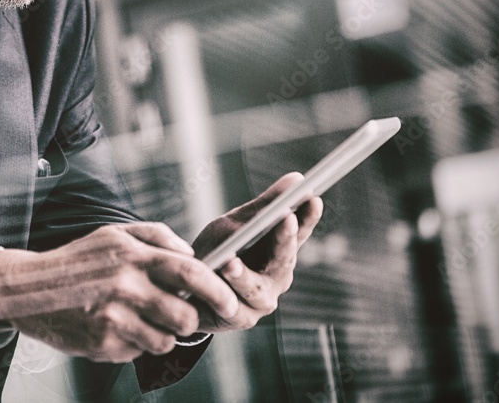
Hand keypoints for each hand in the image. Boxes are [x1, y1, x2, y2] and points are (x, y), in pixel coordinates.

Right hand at [0, 223, 235, 362]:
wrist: (27, 289)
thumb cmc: (76, 261)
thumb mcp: (112, 235)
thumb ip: (156, 236)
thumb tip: (192, 253)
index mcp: (132, 255)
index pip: (189, 272)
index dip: (216, 290)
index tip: (228, 302)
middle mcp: (125, 286)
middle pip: (185, 316)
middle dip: (188, 320)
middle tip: (177, 314)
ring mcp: (114, 318)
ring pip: (165, 341)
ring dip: (162, 335)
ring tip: (141, 321)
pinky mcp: (102, 343)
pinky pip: (137, 353)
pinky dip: (133, 344)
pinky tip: (114, 328)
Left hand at [190, 172, 323, 332]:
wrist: (187, 290)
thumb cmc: (217, 252)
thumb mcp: (236, 224)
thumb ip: (264, 206)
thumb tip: (296, 178)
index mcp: (279, 252)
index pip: (298, 232)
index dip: (307, 217)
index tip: (312, 197)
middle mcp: (277, 278)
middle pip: (284, 259)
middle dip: (284, 239)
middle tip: (285, 218)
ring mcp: (262, 301)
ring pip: (256, 288)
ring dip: (244, 276)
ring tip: (230, 263)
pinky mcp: (242, 319)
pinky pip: (233, 306)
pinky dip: (223, 294)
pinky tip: (214, 283)